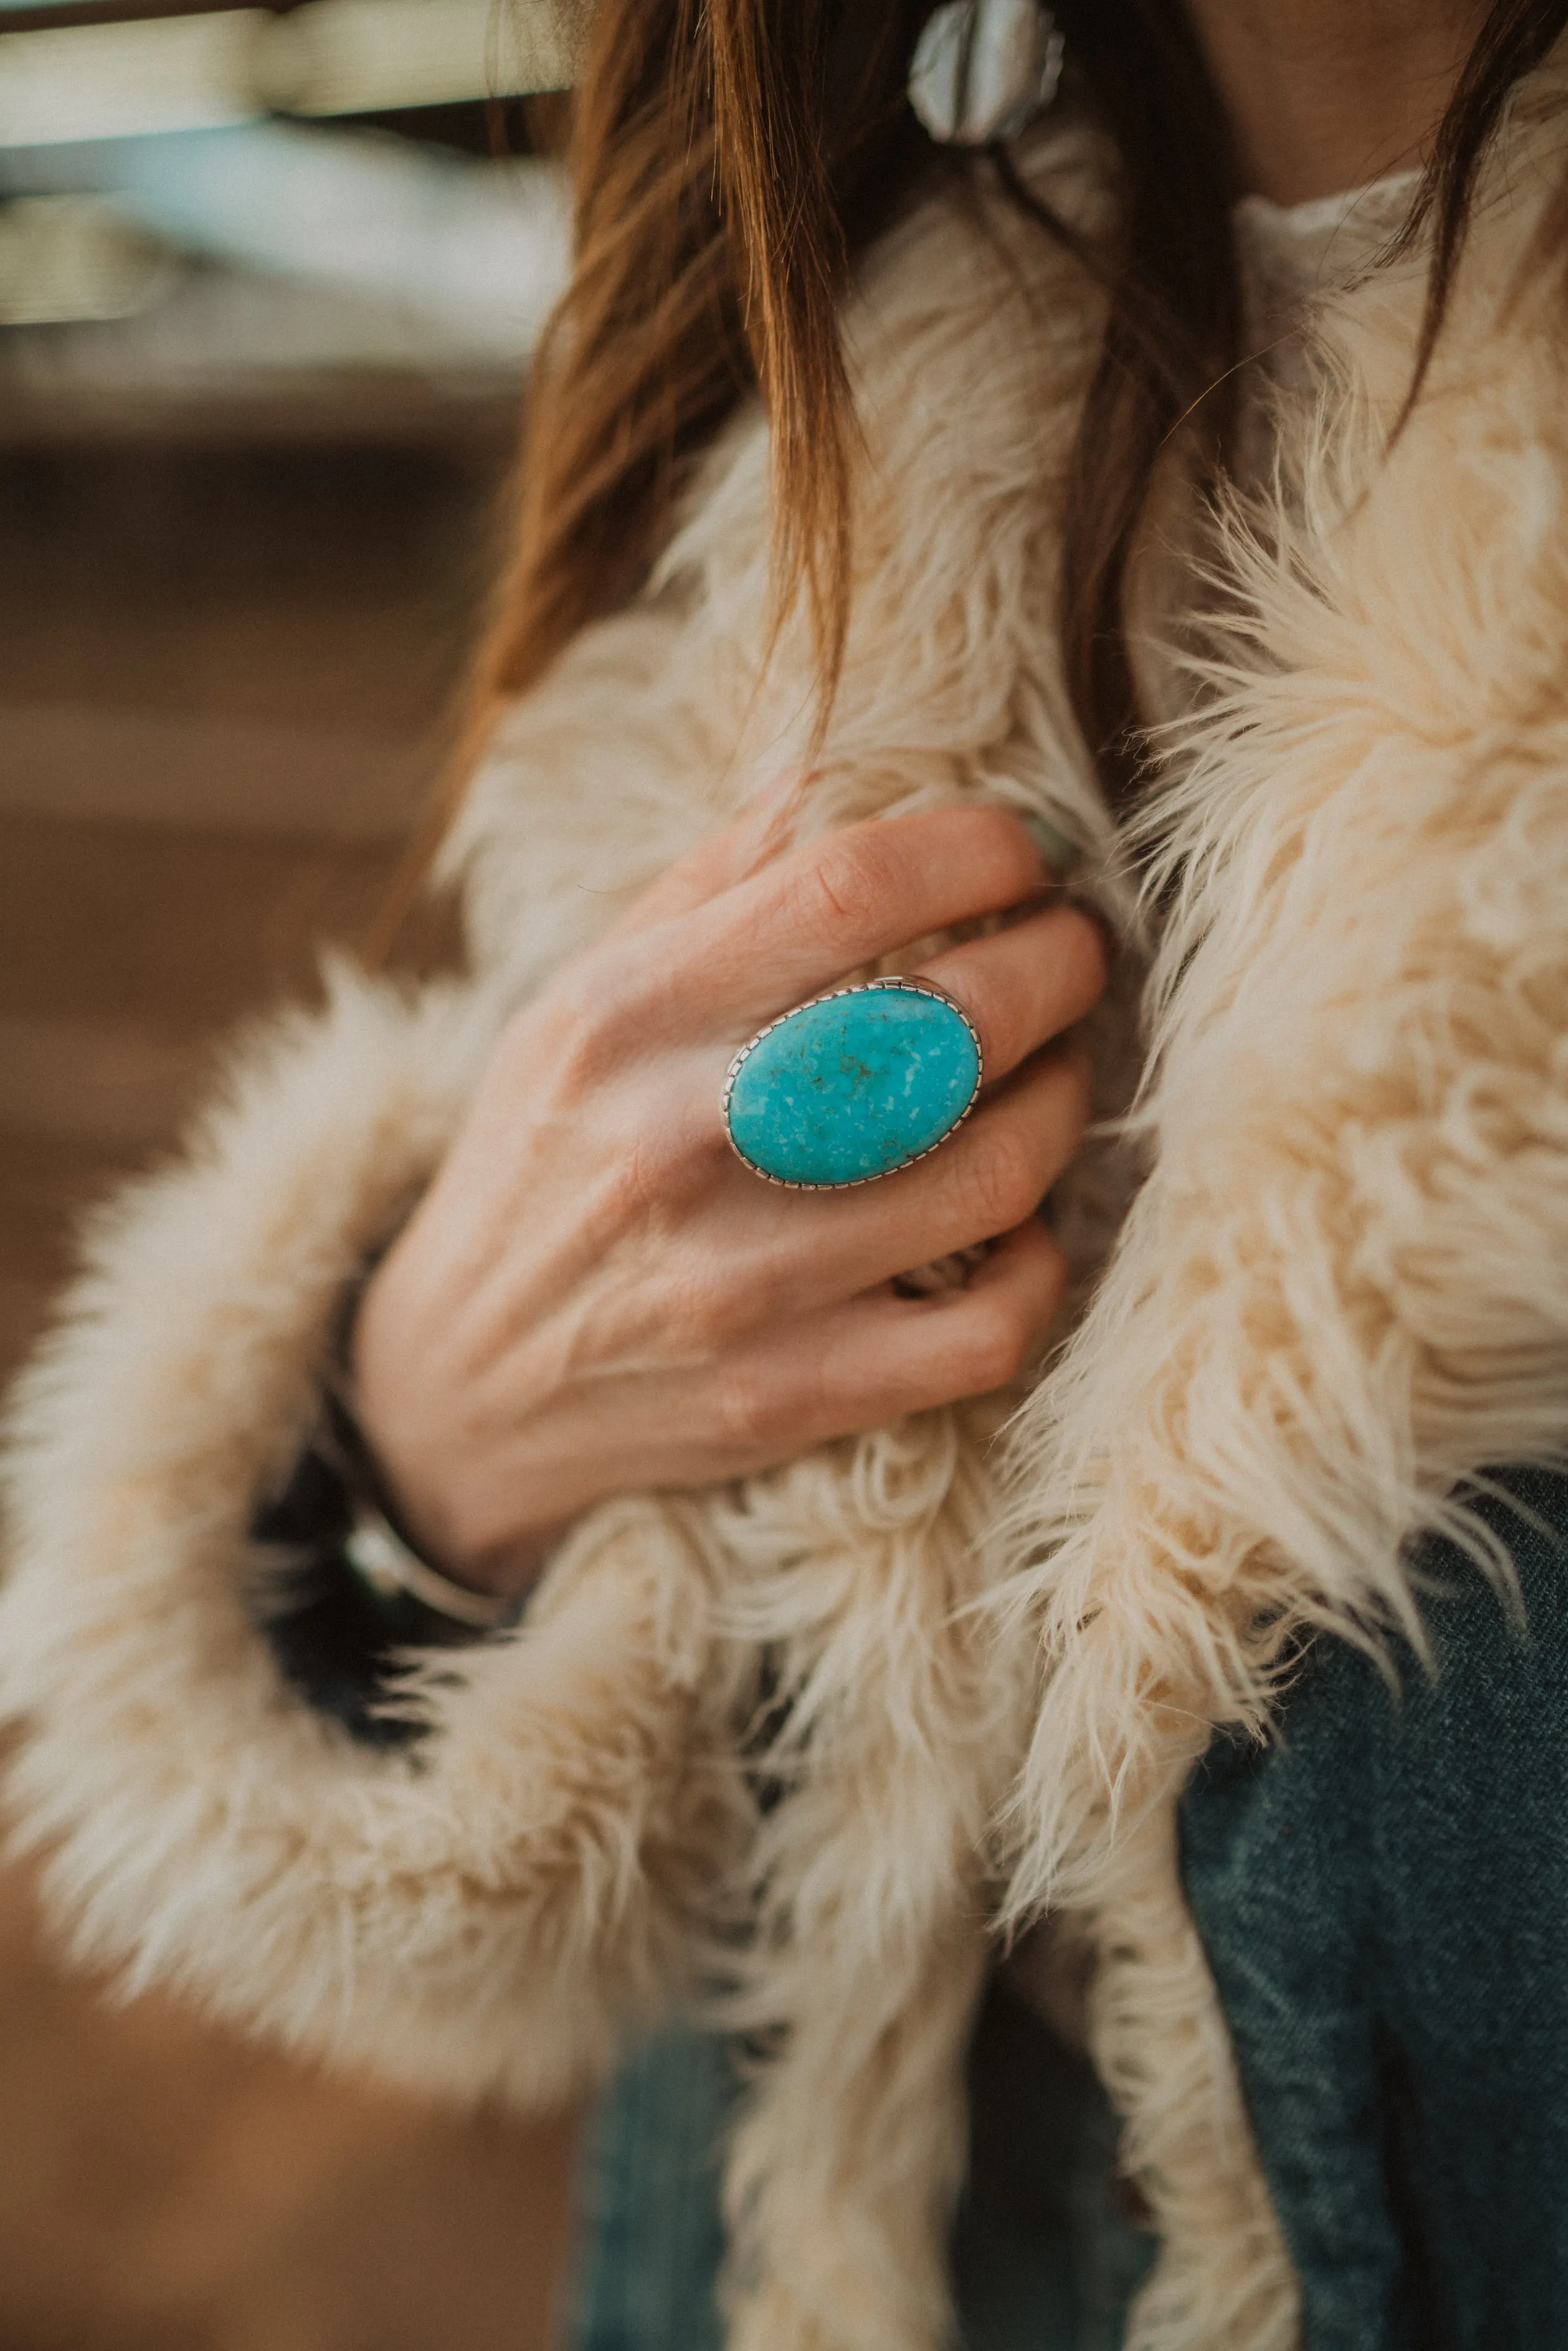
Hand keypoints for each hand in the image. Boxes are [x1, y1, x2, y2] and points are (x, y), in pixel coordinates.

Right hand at [351, 802, 1105, 1596]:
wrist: (461, 1388)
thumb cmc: (543, 1165)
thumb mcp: (573, 1006)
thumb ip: (704, 891)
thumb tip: (839, 767)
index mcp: (620, 1020)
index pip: (843, 888)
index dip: (972, 854)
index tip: (1017, 857)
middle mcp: (675, 1143)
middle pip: (943, 1025)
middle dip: (1055, 966)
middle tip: (1072, 951)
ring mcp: (738, 1282)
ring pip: (994, 1172)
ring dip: (1061, 1104)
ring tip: (1054, 1072)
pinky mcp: (788, 1394)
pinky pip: (987, 1329)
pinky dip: (1037, 1267)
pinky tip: (1016, 1226)